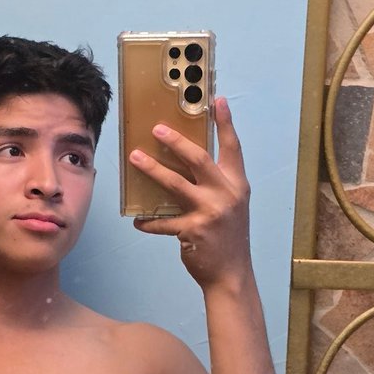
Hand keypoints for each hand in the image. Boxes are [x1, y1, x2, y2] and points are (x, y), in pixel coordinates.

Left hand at [129, 97, 250, 289]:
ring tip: (135, 158)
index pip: (232, 148)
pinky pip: (163, 222)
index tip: (217, 99)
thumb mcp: (231, 205)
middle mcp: (226, 194)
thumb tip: (186, 163)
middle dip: (176, 141)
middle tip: (156, 128)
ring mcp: (209, 212)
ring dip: (152, 169)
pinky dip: (149, 221)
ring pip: (175, 184)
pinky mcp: (192, 231)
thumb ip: (217, 184)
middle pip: (198, 159)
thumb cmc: (228, 237)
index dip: (225, 123)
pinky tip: (138, 220)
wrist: (231, 273)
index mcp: (237, 185)